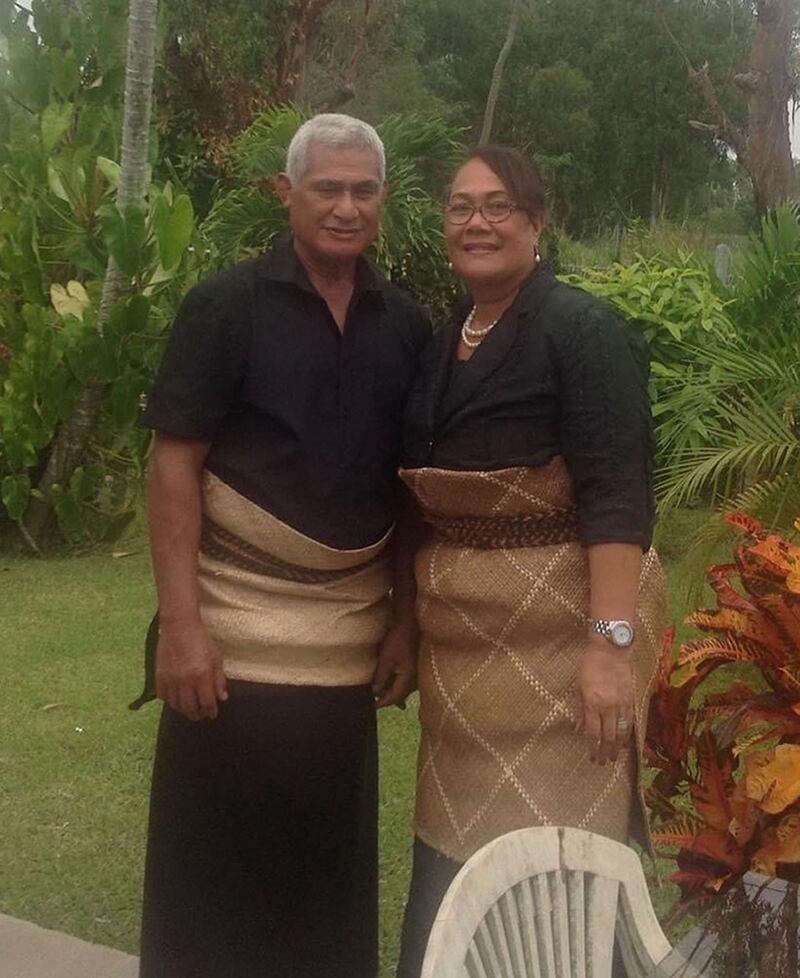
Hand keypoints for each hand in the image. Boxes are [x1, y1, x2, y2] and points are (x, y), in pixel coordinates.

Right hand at [155, 619, 227, 720]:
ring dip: (184, 710)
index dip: (210, 711)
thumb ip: (219, 679)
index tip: (212, 714)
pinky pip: (163, 696)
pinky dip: (170, 701)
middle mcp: (185, 681)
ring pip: (176, 705)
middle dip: (197, 715)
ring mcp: (170, 680)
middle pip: (190, 708)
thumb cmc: (201, 640)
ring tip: (189, 709)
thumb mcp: (216, 657)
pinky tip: (176, 699)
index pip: (206, 702)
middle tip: (201, 715)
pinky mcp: (159, 676)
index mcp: (202, 676)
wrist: (179, 627)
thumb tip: (222, 698)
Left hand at [372, 623, 417, 708]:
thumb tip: (374, 692)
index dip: (382, 703)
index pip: (394, 697)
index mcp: (409, 679)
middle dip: (386, 698)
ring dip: (391, 691)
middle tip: (372, 702)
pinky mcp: (414, 667)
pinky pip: (404, 680)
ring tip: (378, 694)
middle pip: (399, 695)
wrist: (411, 622)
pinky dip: (395, 683)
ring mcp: (416, 673)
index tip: (370, 708)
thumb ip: (381, 677)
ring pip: (402, 688)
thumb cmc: (399, 638)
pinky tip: (389, 682)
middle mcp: (415, 679)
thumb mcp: (386, 658)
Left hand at [576, 636, 633, 764]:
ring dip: (617, 747)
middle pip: (607, 736)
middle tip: (602, 763)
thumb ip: (579, 708)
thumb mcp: (578, 686)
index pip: (592, 732)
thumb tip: (577, 728)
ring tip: (614, 758)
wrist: (611, 649)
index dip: (592, 747)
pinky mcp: (631, 699)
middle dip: (604, 752)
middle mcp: (607, 706)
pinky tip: (625, 742)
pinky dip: (628, 734)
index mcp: (592, 703)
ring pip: (621, 732)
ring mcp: (621, 704)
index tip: (591, 756)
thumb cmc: (590, 665)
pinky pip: (630, 722)